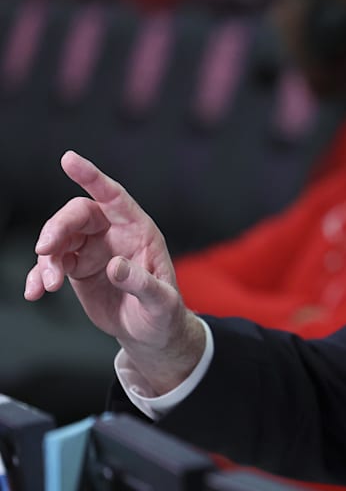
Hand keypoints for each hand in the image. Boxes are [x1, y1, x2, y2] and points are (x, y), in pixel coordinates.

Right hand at [25, 151, 204, 393]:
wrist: (151, 333)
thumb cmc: (163, 314)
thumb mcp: (160, 302)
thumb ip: (141, 283)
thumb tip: (115, 266)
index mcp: (140, 231)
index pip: (114, 196)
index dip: (92, 177)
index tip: (68, 159)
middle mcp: (114, 234)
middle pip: (78, 215)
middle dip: (57, 228)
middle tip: (45, 250)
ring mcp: (93, 250)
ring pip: (59, 238)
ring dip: (47, 258)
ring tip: (49, 286)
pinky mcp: (77, 268)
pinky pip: (51, 263)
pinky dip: (39, 276)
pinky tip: (35, 293)